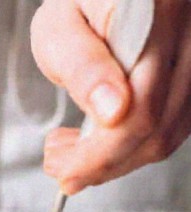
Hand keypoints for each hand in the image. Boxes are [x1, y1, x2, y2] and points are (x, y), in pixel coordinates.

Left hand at [31, 0, 190, 193]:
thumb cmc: (76, 2)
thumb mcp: (59, 29)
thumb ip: (82, 68)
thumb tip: (113, 112)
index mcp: (155, 12)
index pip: (139, 106)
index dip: (101, 152)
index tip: (64, 169)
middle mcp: (188, 32)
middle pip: (157, 127)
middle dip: (103, 163)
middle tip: (61, 167)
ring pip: (168, 134)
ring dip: (118, 160)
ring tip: (76, 153)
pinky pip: (172, 128)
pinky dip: (135, 146)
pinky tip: (103, 140)